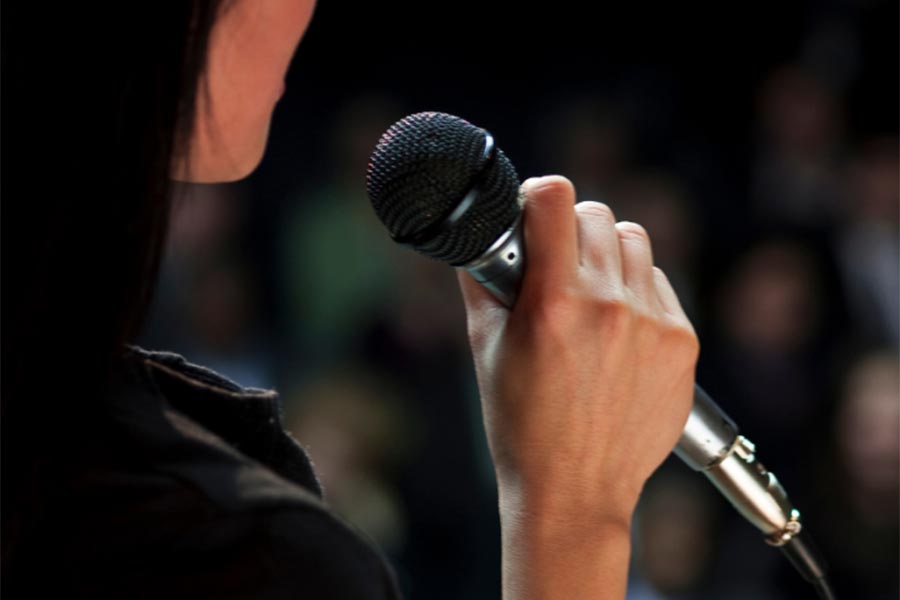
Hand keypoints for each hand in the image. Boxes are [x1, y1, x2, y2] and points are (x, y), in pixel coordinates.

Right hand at [457, 175, 698, 598]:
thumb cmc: (521, 424)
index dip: (538, 195)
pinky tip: (618, 329)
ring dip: (609, 256)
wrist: (574, 490)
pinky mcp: (682, 343)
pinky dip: (637, 293)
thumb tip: (482, 235)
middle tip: (557, 262)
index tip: (532, 211)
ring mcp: (653, 324)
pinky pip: (661, 284)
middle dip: (571, 230)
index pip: (556, 199)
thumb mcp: (486, 349)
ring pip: (636, 243)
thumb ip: (482, 282)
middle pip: (599, 215)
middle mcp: (610, 306)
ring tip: (591, 294)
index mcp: (555, 304)